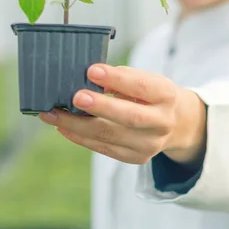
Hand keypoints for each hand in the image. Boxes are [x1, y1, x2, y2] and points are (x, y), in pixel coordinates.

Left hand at [39, 64, 206, 164]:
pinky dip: (80, 137)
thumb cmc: (151, 94)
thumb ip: (122, 79)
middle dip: (99, 106)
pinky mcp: (135, 157)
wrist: (175, 122)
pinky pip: (103, 148)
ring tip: (52, 113)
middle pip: (129, 117)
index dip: (117, 79)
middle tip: (75, 97)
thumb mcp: (146, 79)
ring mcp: (149, 144)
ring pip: (109, 136)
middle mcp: (162, 123)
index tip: (92, 70)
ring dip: (77, 124)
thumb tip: (89, 79)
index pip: (142, 86)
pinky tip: (62, 126)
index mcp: (167, 95)